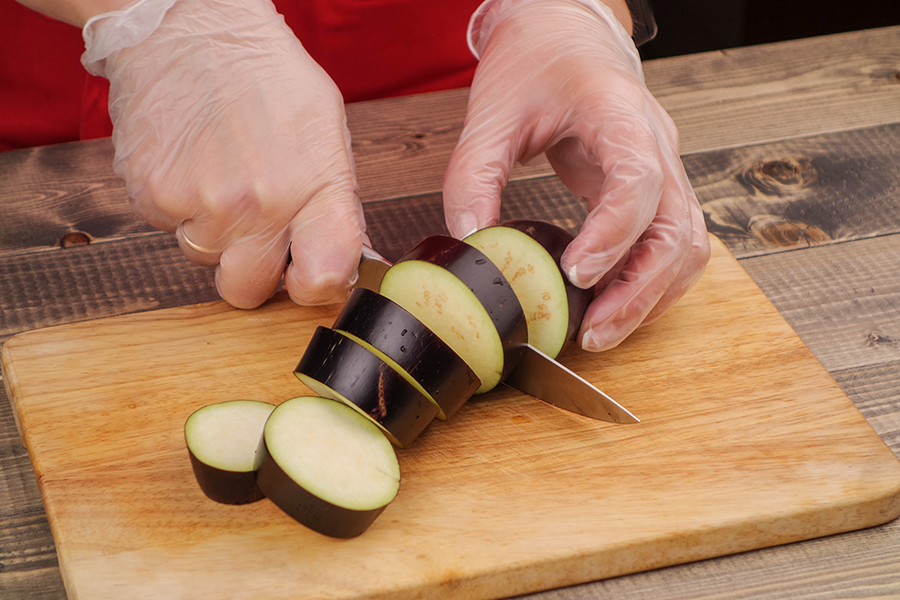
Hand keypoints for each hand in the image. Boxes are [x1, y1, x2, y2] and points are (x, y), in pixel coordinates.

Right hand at [87, 0, 364, 307]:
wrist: (187, 27)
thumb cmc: (264, 74)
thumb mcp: (325, 129)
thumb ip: (334, 201)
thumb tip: (343, 260)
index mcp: (314, 188)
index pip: (324, 280)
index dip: (315, 287)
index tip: (307, 275)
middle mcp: (258, 205)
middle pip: (248, 292)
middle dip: (252, 269)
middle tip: (255, 228)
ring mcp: (200, 204)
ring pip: (205, 260)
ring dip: (214, 233)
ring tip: (221, 176)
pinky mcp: (152, 197)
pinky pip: (169, 230)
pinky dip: (179, 206)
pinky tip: (192, 164)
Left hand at [444, 0, 709, 350]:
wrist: (565, 35)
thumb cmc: (535, 63)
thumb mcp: (492, 112)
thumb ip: (474, 176)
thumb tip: (470, 245)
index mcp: (618, 115)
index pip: (638, 180)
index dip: (613, 234)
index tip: (577, 274)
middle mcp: (655, 145)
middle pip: (676, 229)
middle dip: (639, 290)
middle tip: (593, 332)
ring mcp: (664, 168)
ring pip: (686, 245)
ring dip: (652, 295)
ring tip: (602, 330)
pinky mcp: (654, 189)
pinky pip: (674, 244)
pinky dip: (652, 282)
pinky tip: (615, 303)